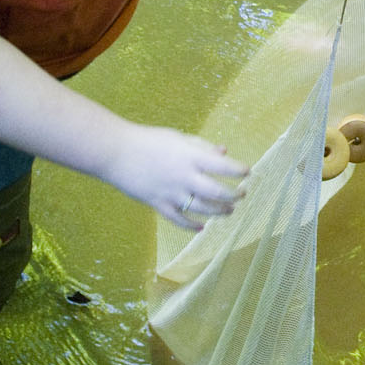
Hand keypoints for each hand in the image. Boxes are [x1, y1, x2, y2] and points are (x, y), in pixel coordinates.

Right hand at [104, 124, 248, 230]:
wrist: (116, 153)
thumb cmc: (149, 140)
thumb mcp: (178, 138)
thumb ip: (202, 147)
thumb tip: (224, 152)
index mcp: (191, 157)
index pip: (223, 166)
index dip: (239, 171)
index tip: (248, 172)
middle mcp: (184, 176)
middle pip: (217, 192)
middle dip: (233, 195)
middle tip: (242, 194)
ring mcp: (172, 193)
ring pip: (202, 209)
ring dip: (219, 212)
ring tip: (229, 211)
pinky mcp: (159, 205)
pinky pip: (179, 220)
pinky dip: (192, 226)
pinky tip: (202, 227)